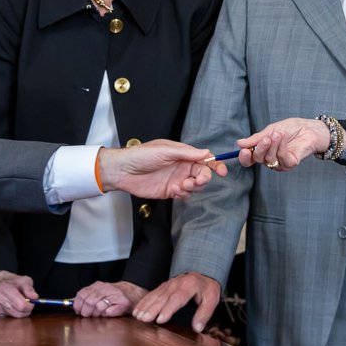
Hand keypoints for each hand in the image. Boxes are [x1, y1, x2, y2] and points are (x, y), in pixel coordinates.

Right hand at [0, 271, 36, 316]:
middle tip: (26, 305)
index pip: (21, 305)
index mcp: (4, 288)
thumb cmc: (11, 282)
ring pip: (12, 317)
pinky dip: (10, 315)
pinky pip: (6, 319)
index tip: (31, 303)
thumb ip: (29, 289)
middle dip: (25, 310)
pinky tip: (9, 307)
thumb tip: (35, 298)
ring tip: (17, 304)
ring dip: (18, 313)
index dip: (29, 306)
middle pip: (18, 313)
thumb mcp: (23, 280)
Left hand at [74, 280, 144, 316]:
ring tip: (100, 313)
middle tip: (89, 315)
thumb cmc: (113, 296)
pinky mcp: (123, 302)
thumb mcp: (98, 293)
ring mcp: (115, 295)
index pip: (82, 294)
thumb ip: (85, 296)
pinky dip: (107, 314)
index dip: (78, 305)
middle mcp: (106, 288)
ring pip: (99, 307)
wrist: (133, 293)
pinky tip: (109, 312)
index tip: (78, 311)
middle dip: (87, 312)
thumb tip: (71, 302)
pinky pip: (109, 311)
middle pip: (89, 302)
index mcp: (98, 285)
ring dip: (97, 314)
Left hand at [97, 140, 223, 198]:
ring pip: (195, 186)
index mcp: (182, 154)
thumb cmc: (141, 156)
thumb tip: (206, 152)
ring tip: (182, 186)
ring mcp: (177, 179)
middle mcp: (181, 166)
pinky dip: (184, 194)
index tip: (222, 171)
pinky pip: (185, 195)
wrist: (123, 171)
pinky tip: (175, 190)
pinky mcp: (170, 191)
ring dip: (193, 187)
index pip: (204, 159)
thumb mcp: (165, 150)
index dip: (215, 164)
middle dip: (204, 178)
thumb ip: (187, 153)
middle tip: (197, 181)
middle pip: (203, 174)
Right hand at [134, 271, 223, 331]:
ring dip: (145, 306)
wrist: (202, 274)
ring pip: (155, 296)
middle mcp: (176, 284)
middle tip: (144, 319)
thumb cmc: (207, 288)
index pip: (177, 298)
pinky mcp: (163, 287)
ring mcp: (168, 284)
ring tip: (138, 316)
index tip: (160, 319)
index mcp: (189, 285)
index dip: (168, 309)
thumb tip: (198, 328)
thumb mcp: (212, 299)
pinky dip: (143, 302)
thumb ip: (204, 313)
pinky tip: (137, 310)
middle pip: (163, 297)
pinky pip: (151, 294)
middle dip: (152, 309)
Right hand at [236, 118, 331, 170]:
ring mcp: (280, 163)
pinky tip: (284, 138)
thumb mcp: (270, 130)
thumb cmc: (291, 128)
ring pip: (269, 159)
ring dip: (273, 145)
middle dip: (260, 148)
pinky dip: (282, 147)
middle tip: (266, 138)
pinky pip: (281, 158)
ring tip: (279, 134)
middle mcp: (269, 159)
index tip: (244, 150)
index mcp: (263, 151)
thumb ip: (256, 138)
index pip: (249, 159)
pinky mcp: (290, 164)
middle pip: (257, 159)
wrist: (309, 128)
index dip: (245, 157)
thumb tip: (239, 143)